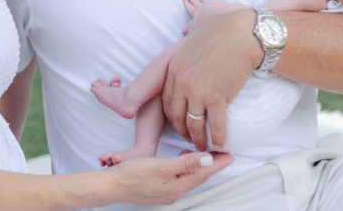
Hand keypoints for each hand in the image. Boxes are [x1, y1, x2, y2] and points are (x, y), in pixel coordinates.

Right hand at [108, 151, 233, 204]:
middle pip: (199, 176)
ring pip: (189, 176)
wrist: (112, 186)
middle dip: (212, 164)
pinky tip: (183, 158)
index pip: (204, 173)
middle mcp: (175, 191)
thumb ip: (186, 163)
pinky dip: (186, 166)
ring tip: (207, 153)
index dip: (218, 164)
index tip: (231, 155)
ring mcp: (167, 191)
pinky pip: (179, 176)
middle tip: (223, 152)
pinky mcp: (159, 188)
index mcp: (178, 186)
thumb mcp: (161, 166)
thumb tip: (208, 160)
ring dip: (199, 165)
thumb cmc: (133, 175)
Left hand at [162, 8, 259, 150]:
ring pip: (193, 125)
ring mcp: (198, 92)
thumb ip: (188, 35)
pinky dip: (218, 137)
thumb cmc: (223, 28)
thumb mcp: (196, 31)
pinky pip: (215, 125)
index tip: (181, 123)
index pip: (167, 101)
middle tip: (191, 139)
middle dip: (183, 132)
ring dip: (198, 139)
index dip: (173, 117)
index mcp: (174, 68)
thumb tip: (188, 29)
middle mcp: (182, 82)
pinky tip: (222, 143)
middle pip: (176, 116)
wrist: (243, 33)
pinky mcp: (217, 98)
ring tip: (204, 147)